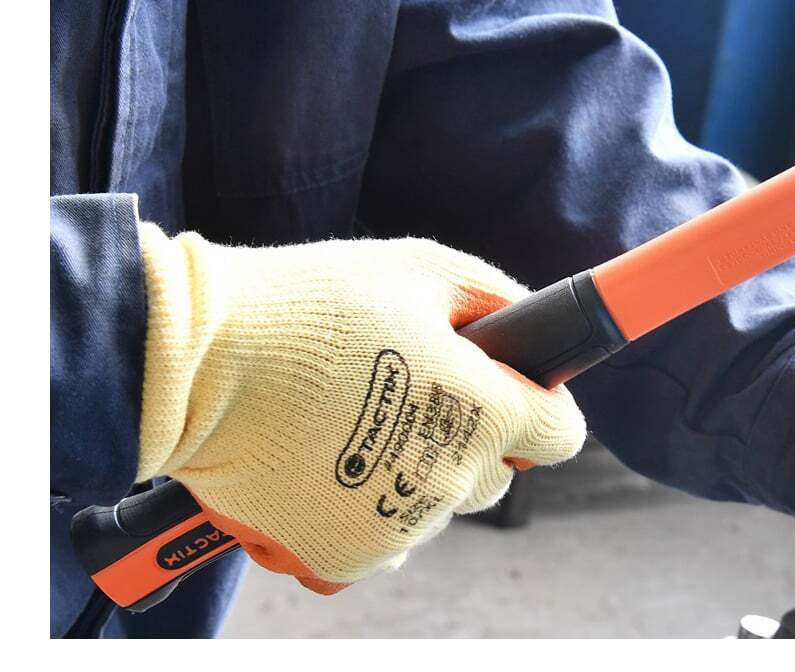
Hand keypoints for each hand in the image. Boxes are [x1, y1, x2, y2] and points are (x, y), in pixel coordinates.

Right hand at [136, 225, 585, 593]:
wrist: (199, 363)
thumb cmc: (314, 307)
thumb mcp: (423, 269)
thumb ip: (498, 299)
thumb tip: (533, 325)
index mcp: (488, 412)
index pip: (563, 433)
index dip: (541, 405)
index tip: (513, 390)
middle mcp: (455, 481)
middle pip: (500, 471)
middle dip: (474, 434)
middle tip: (415, 391)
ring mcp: (402, 525)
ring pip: (441, 502)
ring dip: (420, 469)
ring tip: (356, 418)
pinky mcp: (349, 556)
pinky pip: (388, 533)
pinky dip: (369, 504)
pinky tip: (330, 457)